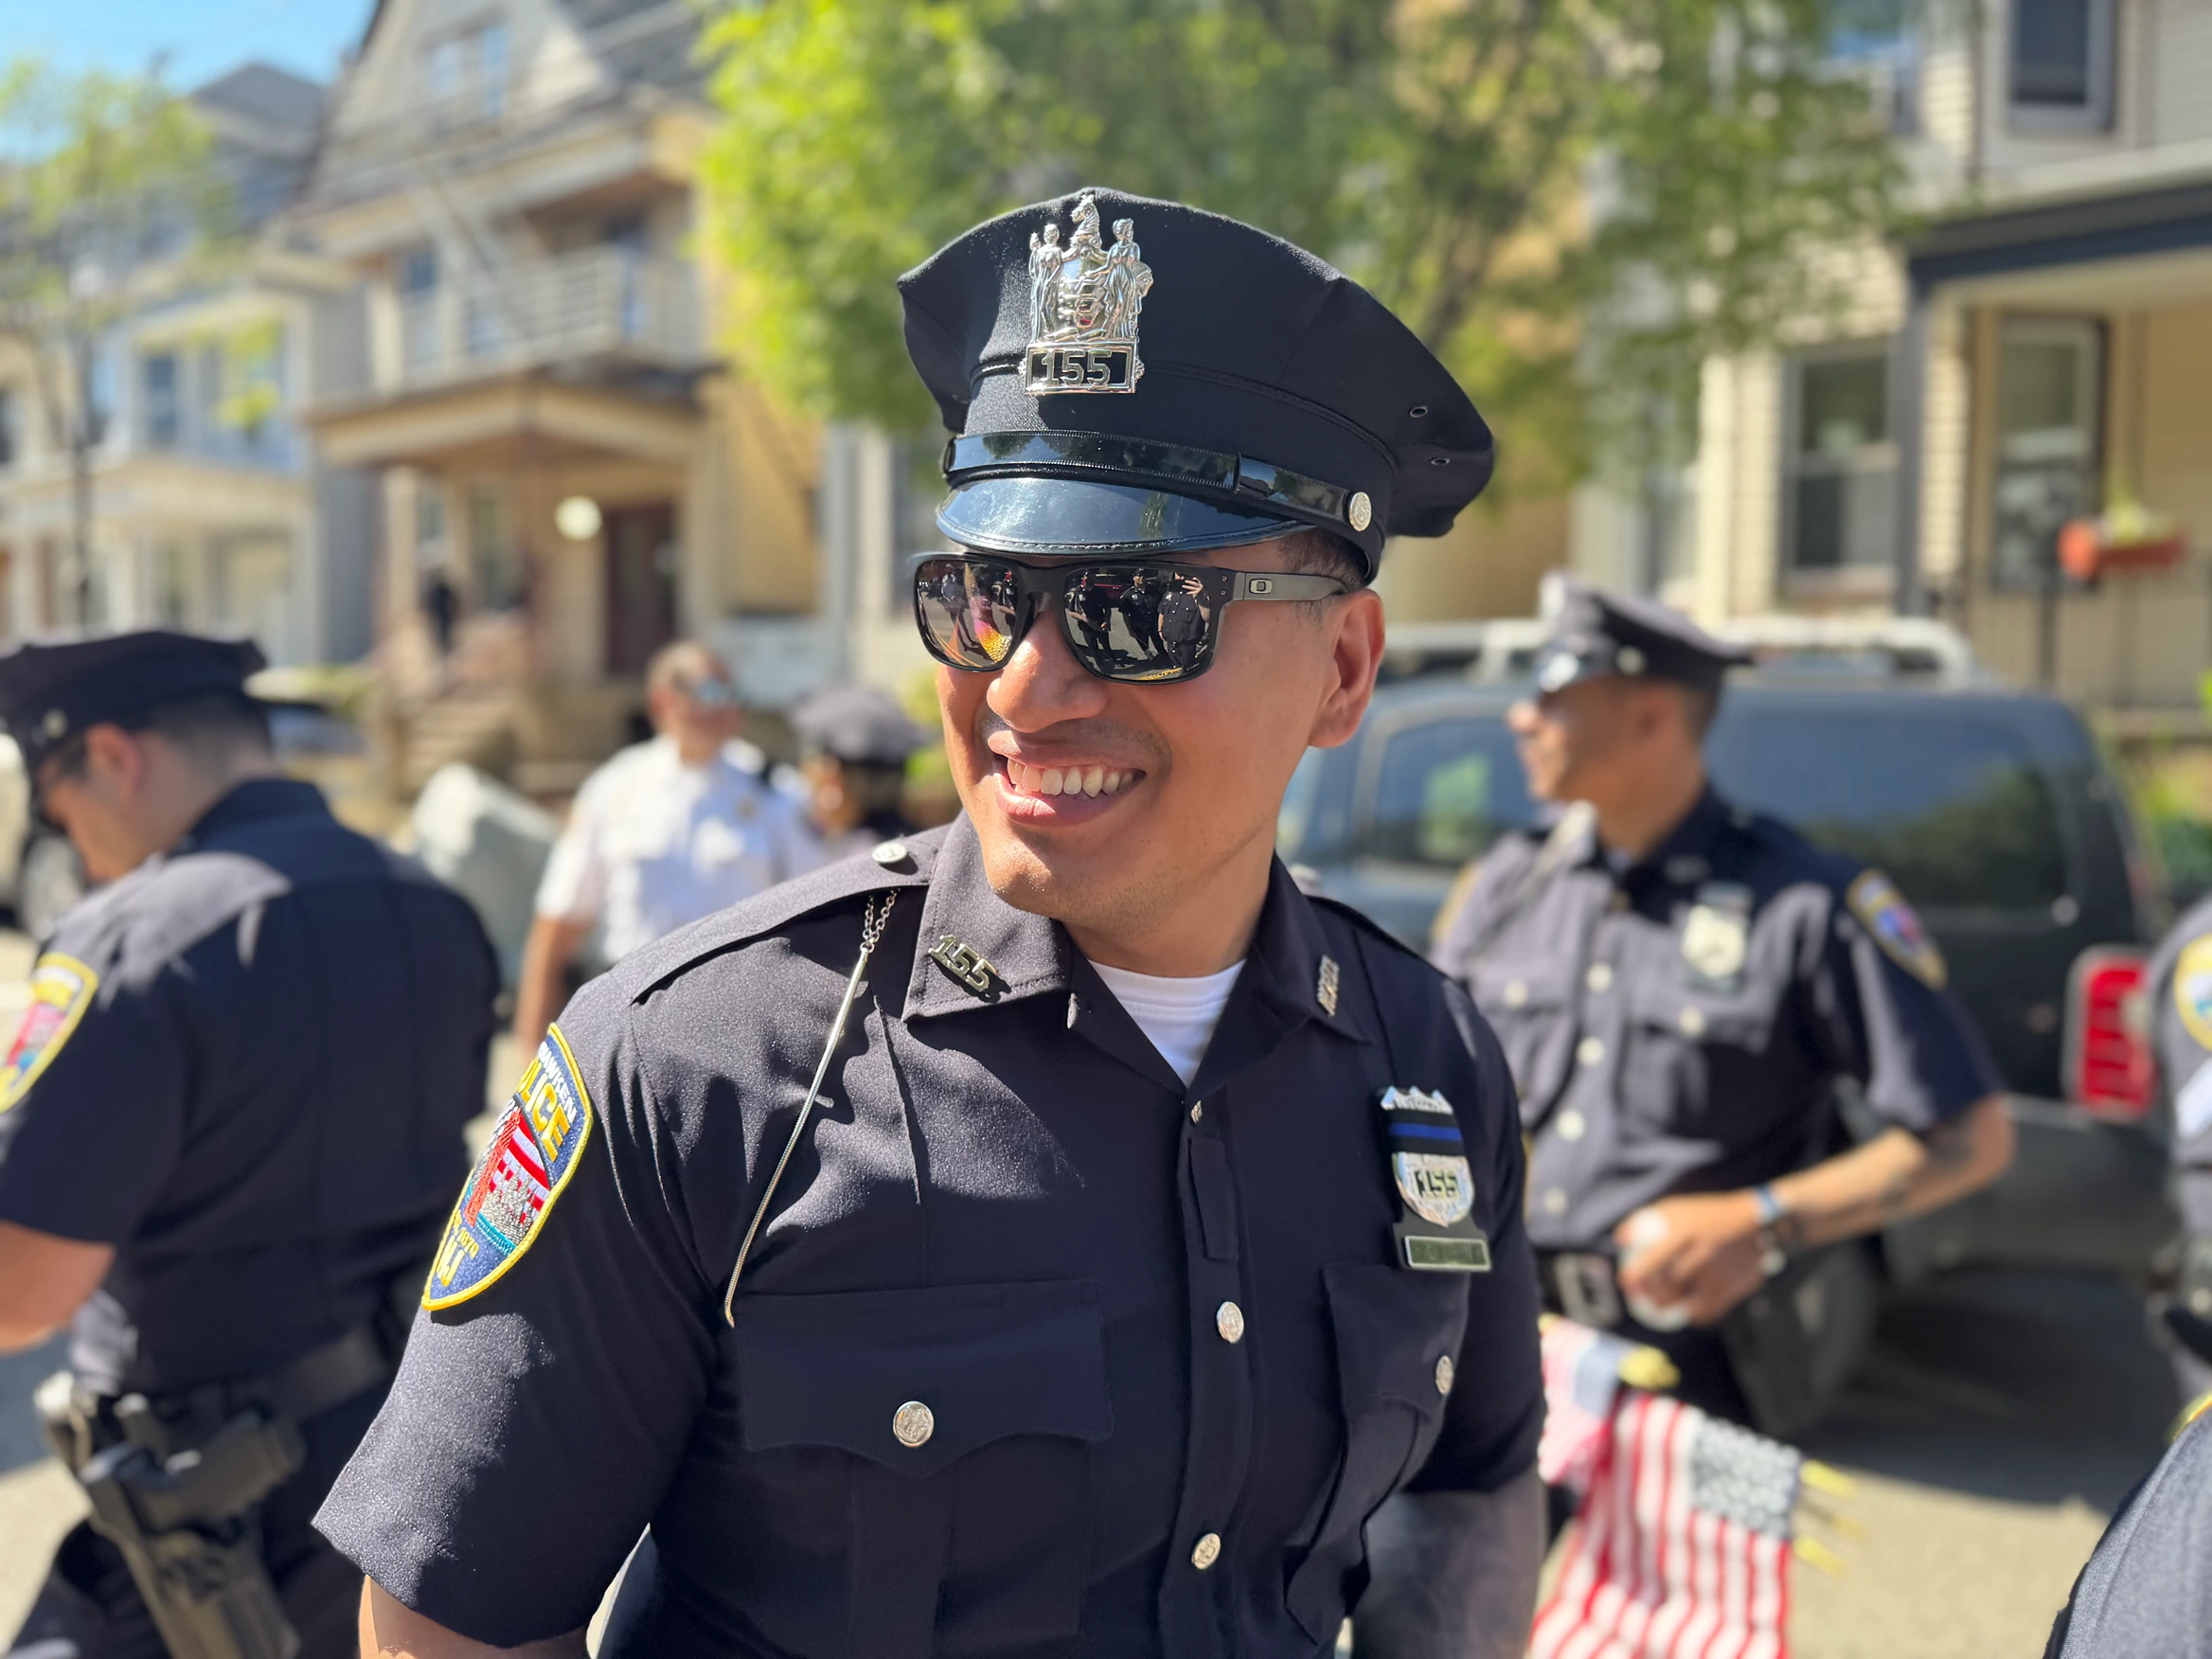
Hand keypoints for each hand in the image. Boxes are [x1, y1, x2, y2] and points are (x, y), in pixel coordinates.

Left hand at [1612, 1192, 1767, 1327]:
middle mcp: (1702, 1254)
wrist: (1759, 1222)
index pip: (1653, 1260)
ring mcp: (1719, 1274)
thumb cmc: (1709, 1214)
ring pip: (1683, 1303)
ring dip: (1666, 1306)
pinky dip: (1692, 1316)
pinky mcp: (1734, 1289)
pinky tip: (1685, 1309)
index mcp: (1685, 1232)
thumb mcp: (1676, 1207)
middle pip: (1666, 1286)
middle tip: (1641, 1295)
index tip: (1626, 1283)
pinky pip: (1706, 1313)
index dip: (1636, 1275)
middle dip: (1649, 1294)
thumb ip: (1645, 1221)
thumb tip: (1620, 1240)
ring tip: (1659, 1302)